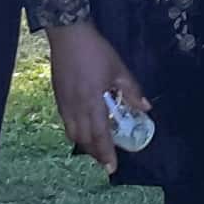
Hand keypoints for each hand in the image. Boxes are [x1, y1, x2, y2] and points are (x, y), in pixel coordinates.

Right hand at [46, 22, 150, 176]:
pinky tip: (82, 130)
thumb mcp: (119, 69)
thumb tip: (146, 108)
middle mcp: (76, 107)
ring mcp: (64, 103)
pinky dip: (74, 131)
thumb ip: (132, 91)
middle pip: (84, 138)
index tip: (112, 168)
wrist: (68, 35)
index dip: (106, 153)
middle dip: (94, 152)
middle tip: (105, 161)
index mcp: (92, 101)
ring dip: (84, 143)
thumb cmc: (96, 51)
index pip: (100, 134)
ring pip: (72, 132)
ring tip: (94, 149)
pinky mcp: (58, 96)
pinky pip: (65, 122)